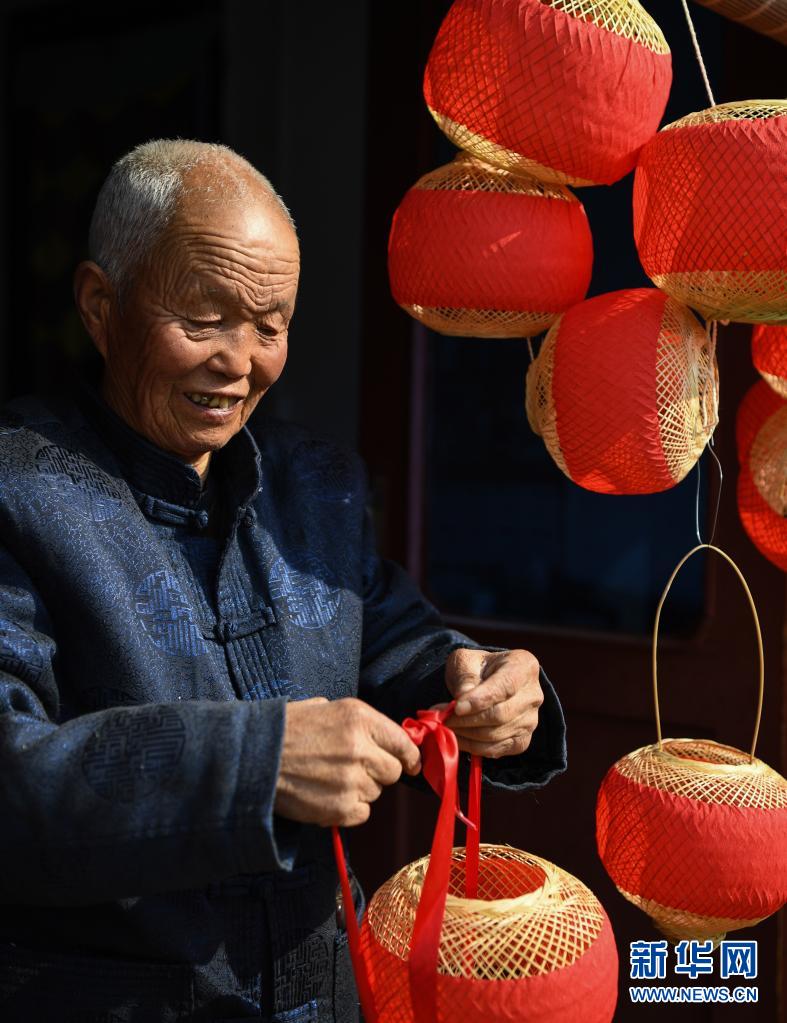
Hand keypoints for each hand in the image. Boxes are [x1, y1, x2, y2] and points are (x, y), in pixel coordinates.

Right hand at [274, 697, 420, 826]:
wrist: (254, 757)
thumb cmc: (287, 730)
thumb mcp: (324, 707)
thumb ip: (358, 723)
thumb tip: (385, 738)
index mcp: (359, 717)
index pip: (403, 742)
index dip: (409, 756)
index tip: (411, 764)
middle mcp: (361, 748)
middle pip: (393, 771)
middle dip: (379, 772)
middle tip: (354, 770)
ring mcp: (351, 780)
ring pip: (376, 793)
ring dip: (360, 790)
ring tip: (331, 780)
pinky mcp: (340, 807)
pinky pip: (362, 813)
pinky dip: (349, 809)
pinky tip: (327, 796)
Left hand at [439, 649, 542, 757]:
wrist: (487, 682)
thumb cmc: (476, 668)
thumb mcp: (465, 661)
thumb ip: (465, 676)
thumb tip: (463, 701)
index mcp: (523, 666)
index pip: (505, 686)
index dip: (480, 699)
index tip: (457, 707)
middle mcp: (533, 694)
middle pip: (500, 714)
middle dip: (467, 719)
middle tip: (442, 718)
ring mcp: (530, 720)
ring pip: (496, 735)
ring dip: (466, 734)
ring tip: (445, 726)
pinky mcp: (522, 741)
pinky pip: (496, 750)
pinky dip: (473, 747)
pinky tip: (458, 737)